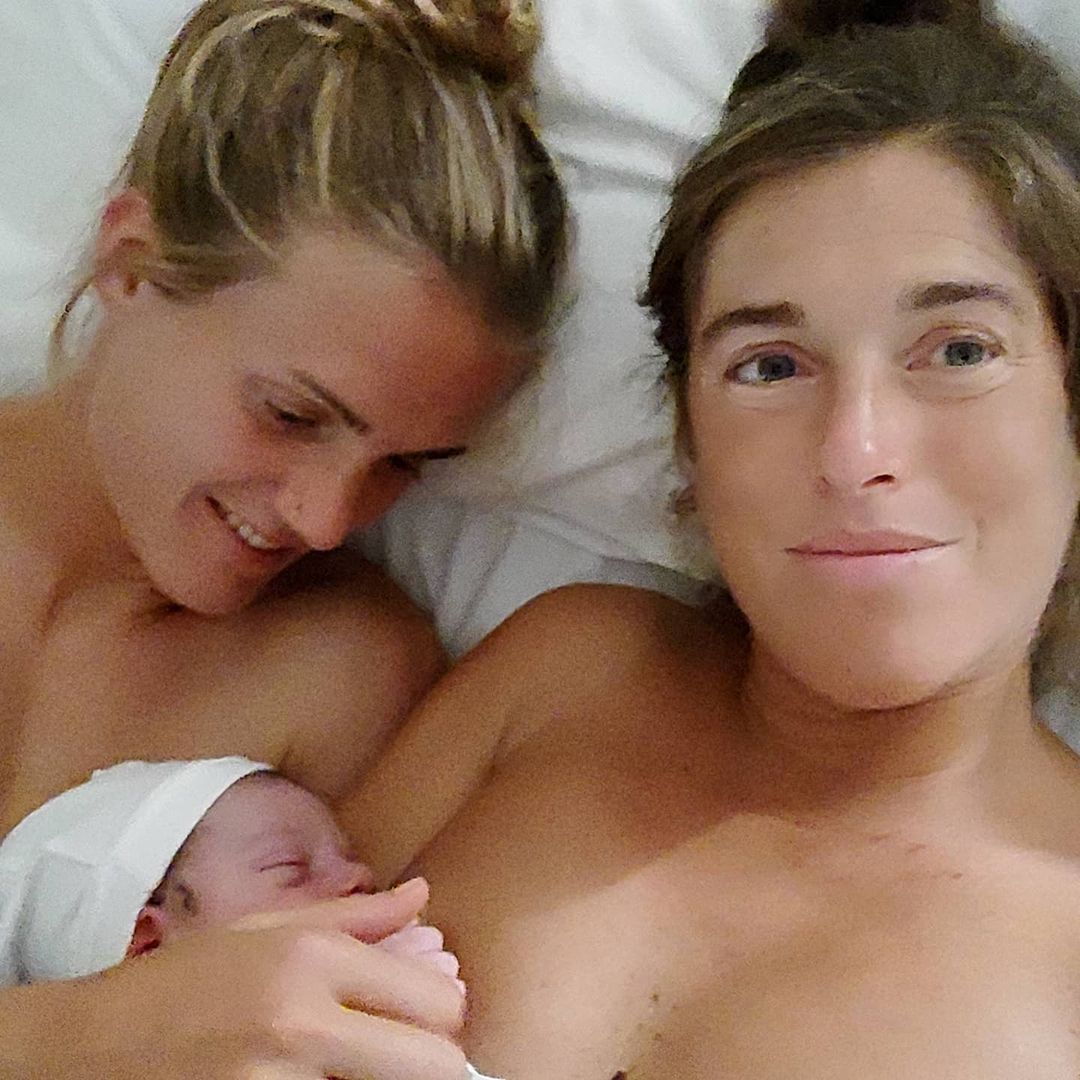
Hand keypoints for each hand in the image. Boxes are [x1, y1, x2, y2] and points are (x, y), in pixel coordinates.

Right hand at [71, 878, 468, 1078]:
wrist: (93, 1047)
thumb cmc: (185, 980)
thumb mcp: (267, 929)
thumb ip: (356, 916)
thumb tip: (421, 895)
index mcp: (312, 960)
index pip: (435, 1001)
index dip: (446, 1014)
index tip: (431, 1018)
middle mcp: (301, 1022)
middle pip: (432, 1065)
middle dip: (435, 1063)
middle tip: (412, 1054)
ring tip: (353, 1062)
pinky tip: (312, 1078)